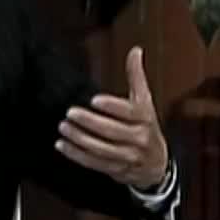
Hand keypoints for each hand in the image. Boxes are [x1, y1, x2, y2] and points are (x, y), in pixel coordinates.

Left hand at [55, 46, 168, 188]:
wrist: (157, 164)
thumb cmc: (147, 126)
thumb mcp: (145, 101)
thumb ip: (136, 76)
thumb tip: (135, 50)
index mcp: (145, 118)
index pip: (130, 113)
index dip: (112, 106)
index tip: (94, 100)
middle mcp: (139, 138)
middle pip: (113, 132)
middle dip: (90, 123)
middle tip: (70, 113)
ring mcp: (128, 157)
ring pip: (102, 149)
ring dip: (80, 140)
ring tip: (64, 128)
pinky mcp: (116, 169)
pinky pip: (94, 163)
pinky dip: (76, 155)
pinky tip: (62, 145)